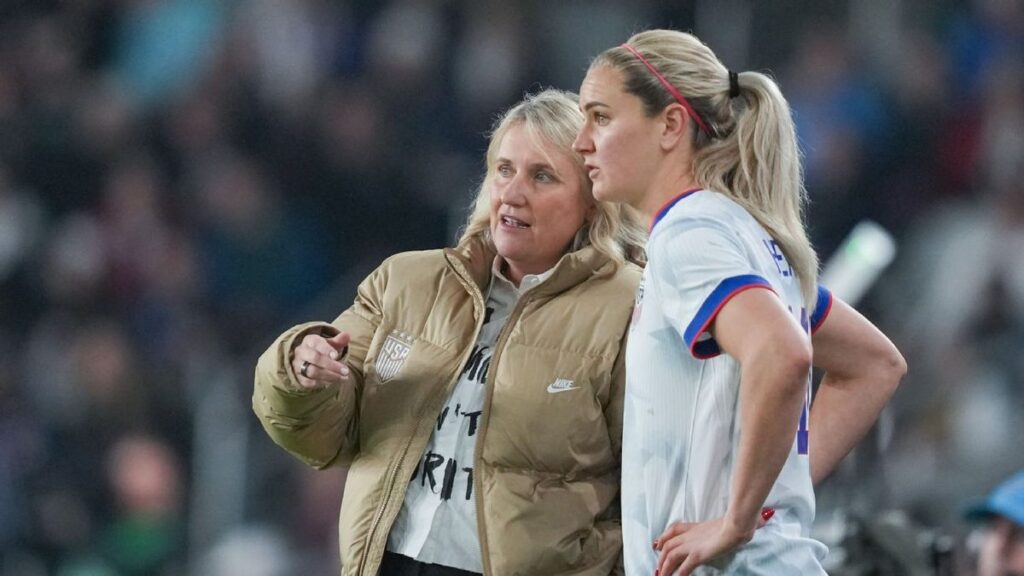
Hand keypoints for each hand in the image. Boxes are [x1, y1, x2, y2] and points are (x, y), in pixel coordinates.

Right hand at [291, 331, 350, 388]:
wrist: (309, 361)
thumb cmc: (322, 350)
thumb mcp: (330, 343)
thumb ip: (338, 341)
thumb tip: (347, 335)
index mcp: (309, 340)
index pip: (316, 343)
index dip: (326, 349)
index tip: (336, 356)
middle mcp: (301, 352)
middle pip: (314, 358)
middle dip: (331, 365)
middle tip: (345, 370)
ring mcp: (298, 366)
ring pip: (312, 371)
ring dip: (330, 375)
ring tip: (344, 378)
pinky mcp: (299, 378)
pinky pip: (310, 382)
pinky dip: (324, 382)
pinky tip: (334, 381)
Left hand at [653, 509, 769, 574]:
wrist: (737, 524)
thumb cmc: (736, 522)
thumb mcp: (725, 522)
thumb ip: (724, 525)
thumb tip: (747, 522)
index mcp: (696, 527)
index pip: (673, 530)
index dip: (663, 537)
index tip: (657, 544)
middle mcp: (690, 535)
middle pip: (668, 544)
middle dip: (661, 557)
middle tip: (658, 568)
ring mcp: (693, 545)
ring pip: (670, 556)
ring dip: (665, 567)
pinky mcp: (698, 555)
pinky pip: (683, 567)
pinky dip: (678, 575)